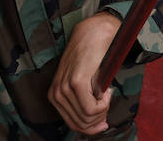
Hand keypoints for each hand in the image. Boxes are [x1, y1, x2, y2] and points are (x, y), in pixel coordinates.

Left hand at [48, 12, 118, 135]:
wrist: (94, 33)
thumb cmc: (92, 57)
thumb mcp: (84, 84)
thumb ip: (84, 103)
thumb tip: (97, 126)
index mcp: (55, 94)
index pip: (73, 124)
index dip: (90, 128)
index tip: (103, 123)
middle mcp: (56, 92)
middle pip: (80, 124)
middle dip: (98, 120)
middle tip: (107, 104)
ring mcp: (65, 87)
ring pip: (87, 117)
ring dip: (102, 110)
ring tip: (107, 93)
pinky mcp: (76, 82)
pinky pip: (91, 109)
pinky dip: (103, 104)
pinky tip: (107, 90)